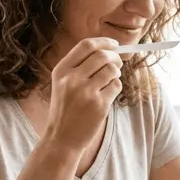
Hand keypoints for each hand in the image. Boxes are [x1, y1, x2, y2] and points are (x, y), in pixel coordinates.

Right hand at [44, 37, 123, 155]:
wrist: (62, 138)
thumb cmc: (66, 108)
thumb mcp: (63, 84)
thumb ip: (80, 66)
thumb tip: (109, 50)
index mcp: (61, 71)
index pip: (86, 45)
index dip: (104, 42)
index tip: (114, 44)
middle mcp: (72, 79)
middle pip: (102, 55)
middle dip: (115, 57)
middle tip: (117, 63)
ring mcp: (86, 92)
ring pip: (112, 70)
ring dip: (116, 73)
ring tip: (110, 80)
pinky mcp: (99, 105)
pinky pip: (116, 86)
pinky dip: (116, 87)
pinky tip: (107, 94)